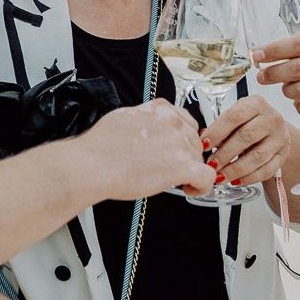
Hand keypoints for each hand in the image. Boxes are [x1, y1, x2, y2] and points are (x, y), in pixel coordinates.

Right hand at [73, 99, 211, 198]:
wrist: (92, 164)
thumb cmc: (100, 147)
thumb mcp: (124, 117)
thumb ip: (145, 121)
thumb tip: (148, 131)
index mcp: (159, 109)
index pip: (184, 121)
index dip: (181, 139)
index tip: (175, 149)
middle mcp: (173, 122)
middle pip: (194, 140)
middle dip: (185, 155)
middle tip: (169, 168)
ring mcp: (180, 143)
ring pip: (200, 158)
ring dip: (191, 171)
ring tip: (174, 181)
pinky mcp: (183, 165)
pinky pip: (206, 177)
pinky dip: (201, 186)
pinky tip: (190, 189)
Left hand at [202, 94, 289, 187]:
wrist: (272, 128)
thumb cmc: (249, 121)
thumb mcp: (235, 116)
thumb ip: (220, 127)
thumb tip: (202, 139)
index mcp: (256, 104)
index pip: (234, 117)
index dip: (217, 132)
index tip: (203, 145)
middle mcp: (271, 118)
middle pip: (246, 137)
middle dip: (225, 154)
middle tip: (210, 165)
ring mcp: (280, 137)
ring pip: (257, 157)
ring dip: (235, 170)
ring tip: (220, 176)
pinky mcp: (283, 154)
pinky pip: (267, 170)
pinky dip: (249, 178)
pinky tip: (235, 181)